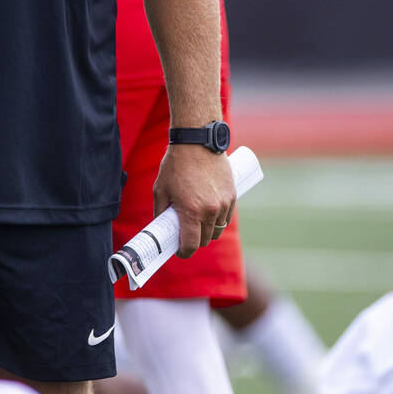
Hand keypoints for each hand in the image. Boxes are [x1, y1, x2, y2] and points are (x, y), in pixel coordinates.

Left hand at [152, 143, 235, 257]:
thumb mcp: (160, 188)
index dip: (183, 252)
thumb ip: (161, 211)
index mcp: (191, 211)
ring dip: (207, 231)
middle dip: (194, 241)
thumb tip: (160, 228)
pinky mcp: (232, 195)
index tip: (178, 251)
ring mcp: (223, 204)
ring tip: (196, 222)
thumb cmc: (176, 164)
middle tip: (185, 235)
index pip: (191, 244)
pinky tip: (208, 213)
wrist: (197, 141)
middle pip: (205, 240)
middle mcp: (210, 210)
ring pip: (217, 230)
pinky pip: (226, 217)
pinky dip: (218, 220)